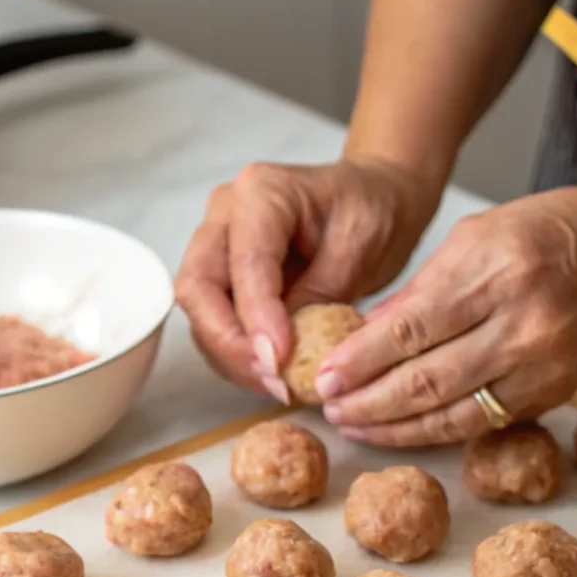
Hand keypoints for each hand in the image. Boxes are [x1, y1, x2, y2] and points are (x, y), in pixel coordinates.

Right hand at [174, 157, 440, 399]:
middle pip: (198, 288)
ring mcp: (218, 245)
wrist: (377, 199)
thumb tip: (280, 353)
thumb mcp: (359, 248)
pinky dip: (238, 355)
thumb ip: (317, 296)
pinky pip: (215, 322)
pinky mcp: (223, 277)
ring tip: (278, 384)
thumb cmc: (372, 211)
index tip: (278, 360)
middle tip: (273, 379)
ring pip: (200, 312)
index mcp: (261, 192)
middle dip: (230, 343)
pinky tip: (273, 374)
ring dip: (232, 356)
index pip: (244, 262)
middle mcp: (225, 215)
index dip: (256, 316)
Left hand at [318, 182, 576, 444]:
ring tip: (351, 426)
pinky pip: (480, 423)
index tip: (323, 376)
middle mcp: (519, 325)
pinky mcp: (550, 394)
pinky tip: (399, 432)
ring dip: (392, 427)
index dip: (360, 360)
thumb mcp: (477, 235)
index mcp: (494, 272)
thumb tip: (367, 334)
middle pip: (425, 379)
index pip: (411, 329)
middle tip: (327, 407)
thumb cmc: (550, 232)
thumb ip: (421, 288)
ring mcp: (539, 366)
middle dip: (366, 400)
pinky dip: (434, 432)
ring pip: (450, 413)